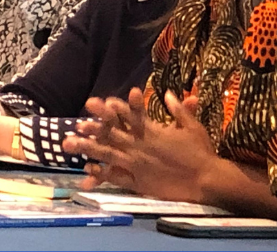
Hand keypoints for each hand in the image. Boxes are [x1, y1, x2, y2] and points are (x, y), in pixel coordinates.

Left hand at [63, 88, 218, 203]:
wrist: (206, 181)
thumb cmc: (201, 152)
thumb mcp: (192, 126)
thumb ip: (179, 110)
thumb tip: (167, 94)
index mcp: (154, 131)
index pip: (130, 117)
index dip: (113, 110)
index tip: (98, 103)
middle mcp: (142, 146)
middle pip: (113, 134)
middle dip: (94, 128)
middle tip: (76, 124)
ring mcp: (138, 165)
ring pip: (109, 155)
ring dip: (89, 148)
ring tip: (70, 144)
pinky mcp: (140, 182)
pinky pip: (117, 177)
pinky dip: (101, 173)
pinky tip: (87, 169)